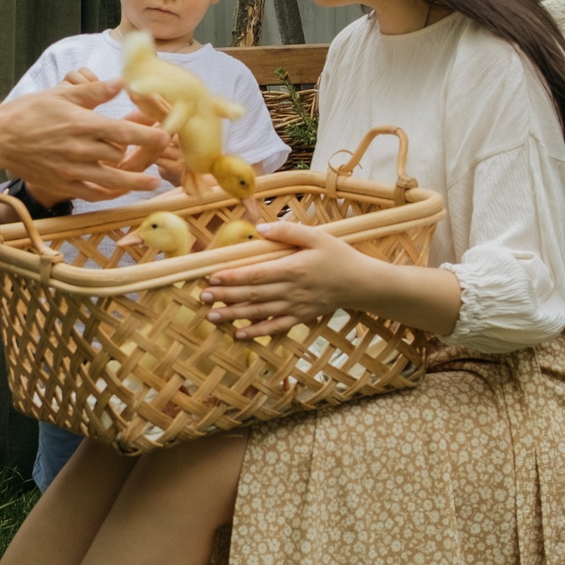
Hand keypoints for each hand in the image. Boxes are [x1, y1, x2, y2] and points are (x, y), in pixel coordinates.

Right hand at [0, 79, 167, 203]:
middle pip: (119, 155)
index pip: (123, 132)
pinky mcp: (62, 183)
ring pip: (111, 180)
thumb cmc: (28, 112)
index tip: (166, 135)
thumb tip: (122, 82)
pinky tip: (120, 193)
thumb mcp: (61, 95)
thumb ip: (94, 92)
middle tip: (156, 149)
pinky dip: (108, 194)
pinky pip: (91, 192)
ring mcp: (71, 170)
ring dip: (134, 183)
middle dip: (139, 152)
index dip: (148, 135)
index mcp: (82, 124)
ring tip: (152, 184)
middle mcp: (80, 149)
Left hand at [198, 221, 379, 338]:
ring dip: (234, 315)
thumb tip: (259, 229)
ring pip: (260, 312)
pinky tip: (239, 334)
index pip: (256, 273)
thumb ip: (288, 231)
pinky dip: (257, 333)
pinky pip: (276, 327)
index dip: (233, 276)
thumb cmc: (338, 256)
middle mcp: (292, 290)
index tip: (212, 277)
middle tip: (203, 298)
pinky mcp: (301, 318)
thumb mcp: (316, 236)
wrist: (361, 283)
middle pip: (253, 294)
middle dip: (226, 296)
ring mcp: (296, 307)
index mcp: (293, 268)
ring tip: (212, 316)